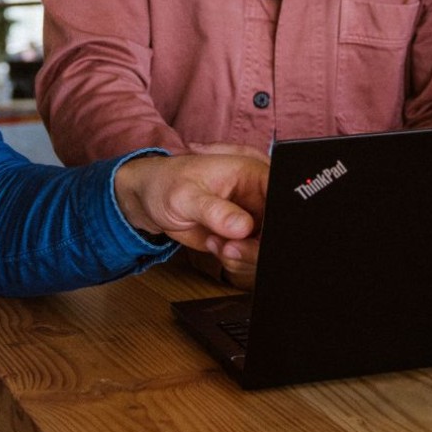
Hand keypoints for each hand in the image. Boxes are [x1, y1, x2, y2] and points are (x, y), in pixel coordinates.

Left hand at [113, 152, 266, 275]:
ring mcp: (252, 217)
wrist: (149, 200)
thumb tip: (243, 227)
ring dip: (243, 255)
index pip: (282, 196)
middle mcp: (258, 195)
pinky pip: (252, 256)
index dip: (278, 219)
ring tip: (216, 242)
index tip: (258, 234)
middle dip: (257, 246)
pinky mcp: (243, 236)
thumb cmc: (165, 183)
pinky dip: (235, 259)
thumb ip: (214, 210)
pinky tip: (215, 246)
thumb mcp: (186, 195)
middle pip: (279, 228)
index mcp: (252, 172)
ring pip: (267, 247)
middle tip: (230, 247)